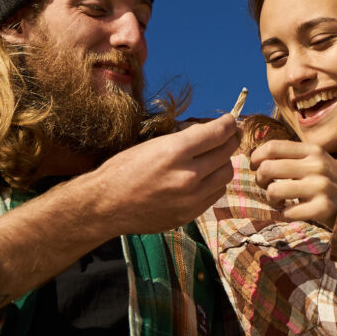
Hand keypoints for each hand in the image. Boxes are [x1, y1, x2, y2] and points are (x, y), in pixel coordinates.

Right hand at [91, 113, 240, 234]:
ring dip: (223, 163)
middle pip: (227, 152)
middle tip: (227, 136)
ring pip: (226, 174)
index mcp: (175, 151)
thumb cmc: (124, 169)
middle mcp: (188, 175)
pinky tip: (203, 178)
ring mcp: (191, 198)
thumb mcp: (152, 144)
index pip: (218, 133)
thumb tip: (209, 131)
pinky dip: (214, 183)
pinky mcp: (190, 214)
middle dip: (229, 140)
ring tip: (213, 158)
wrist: (107, 204)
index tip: (228, 121)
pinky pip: (215, 194)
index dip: (228, 123)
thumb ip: (184, 139)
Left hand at [250, 140, 336, 226]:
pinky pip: (288, 212)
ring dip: (271, 199)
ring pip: (274, 190)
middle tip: (267, 187)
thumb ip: (292, 156)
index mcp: (312, 150)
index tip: (255, 167)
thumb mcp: (316, 160)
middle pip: (268, 168)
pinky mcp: (323, 208)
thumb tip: (257, 157)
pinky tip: (293, 212)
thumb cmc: (330, 182)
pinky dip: (285, 214)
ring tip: (280, 201)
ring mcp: (320, 186)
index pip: (272, 147)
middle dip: (260, 180)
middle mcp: (316, 165)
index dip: (256, 157)